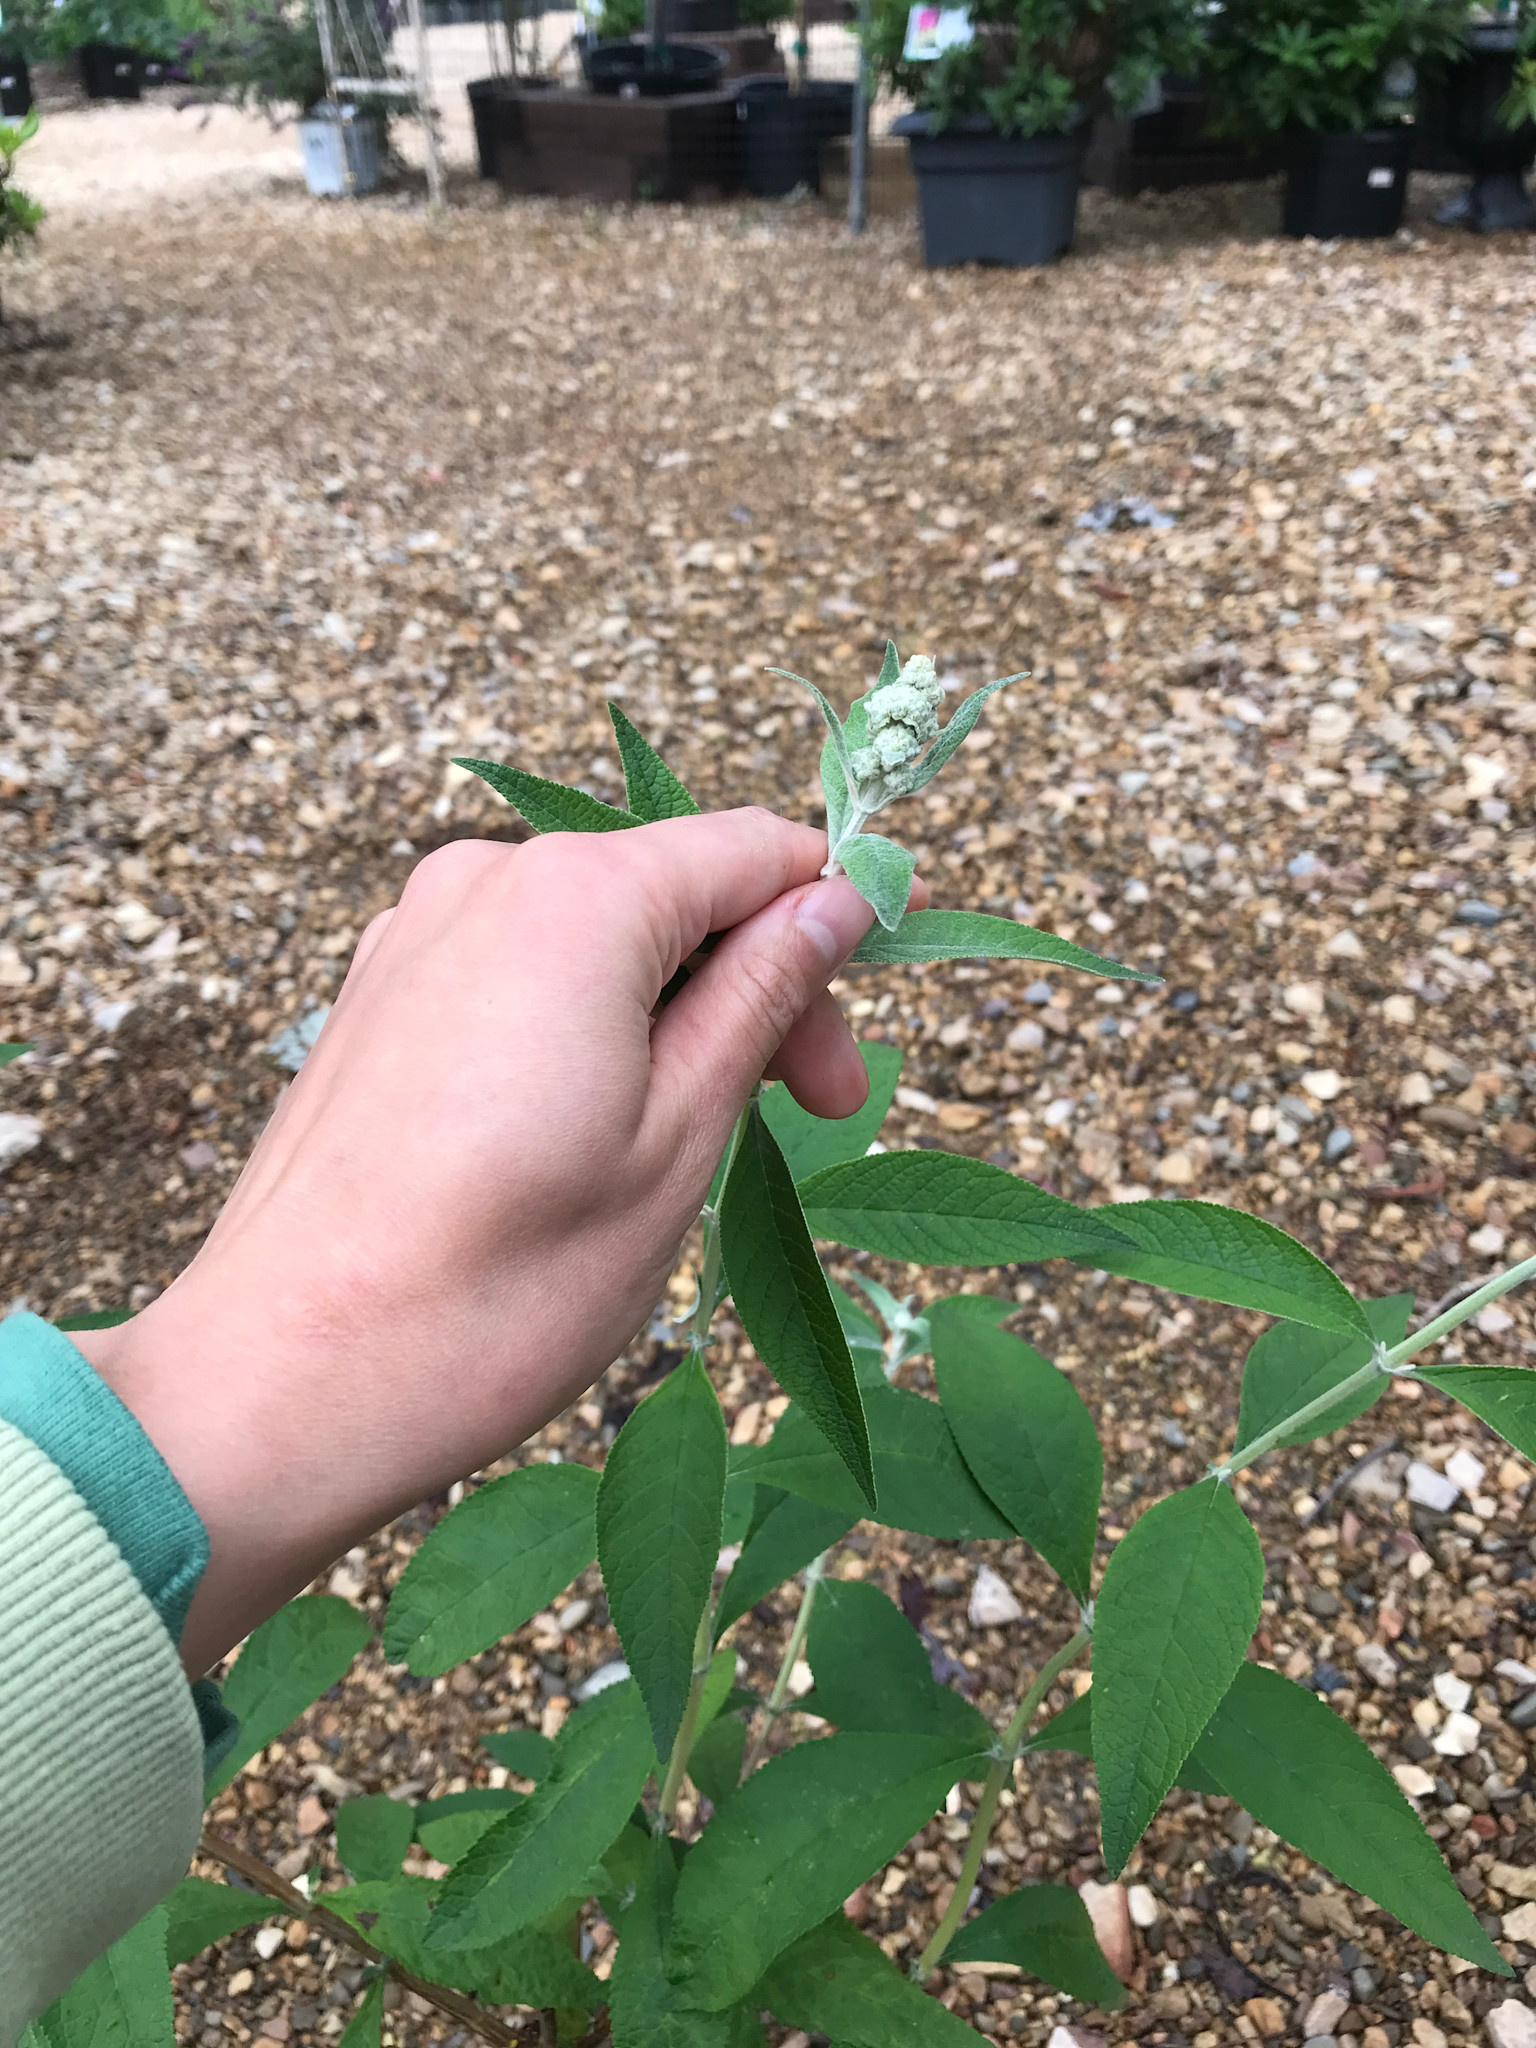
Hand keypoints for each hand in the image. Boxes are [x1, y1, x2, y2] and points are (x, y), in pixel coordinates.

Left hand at [77, 811, 918, 1674]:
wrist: (288, 1381)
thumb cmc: (507, 1281)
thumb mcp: (682, 1134)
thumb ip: (764, 994)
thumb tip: (836, 896)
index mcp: (574, 897)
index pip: (751, 849)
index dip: (837, 904)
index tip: (890, 979)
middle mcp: (483, 881)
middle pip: (674, 892)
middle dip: (761, 984)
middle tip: (819, 1115)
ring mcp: (414, 936)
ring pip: (598, 939)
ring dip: (677, 1016)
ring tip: (696, 1147)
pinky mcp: (376, 998)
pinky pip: (522, 975)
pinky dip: (590, 1030)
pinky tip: (596, 1136)